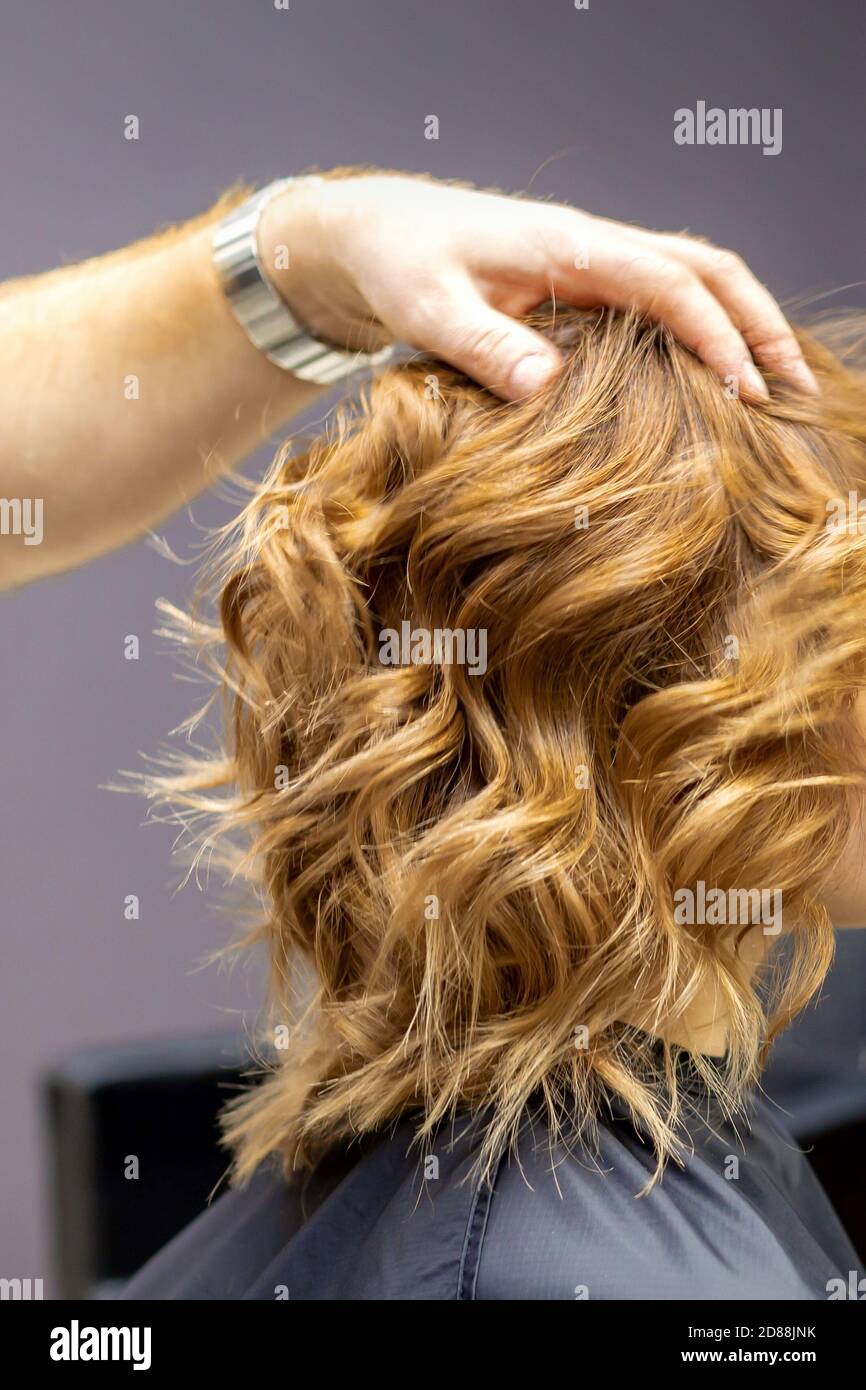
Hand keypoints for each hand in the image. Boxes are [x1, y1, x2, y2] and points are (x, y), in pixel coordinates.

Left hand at [259, 171, 817, 402]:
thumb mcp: (427, 311)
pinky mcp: (586, 279)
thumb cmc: (399, 265)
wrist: (378, 231)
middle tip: (790, 388)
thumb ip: (483, 345)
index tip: (744, 390)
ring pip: (695, 275)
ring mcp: (594, 259)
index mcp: (566, 246)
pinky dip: (707, 325)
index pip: (666, 282)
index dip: (713, 334)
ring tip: (775, 383)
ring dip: (742, 322)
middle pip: (705, 267)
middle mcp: (593, 244)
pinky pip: (667, 294)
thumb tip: (547, 387)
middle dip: (756, 323)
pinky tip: (716, 372)